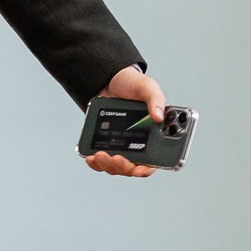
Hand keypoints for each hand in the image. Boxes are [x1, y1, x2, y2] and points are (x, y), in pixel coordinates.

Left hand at [83, 64, 166, 178]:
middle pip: (132, 167)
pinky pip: (101, 160)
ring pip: (116, 166)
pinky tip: (91, 156)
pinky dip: (96, 162)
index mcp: (153, 136)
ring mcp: (120, 146)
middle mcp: (137, 145)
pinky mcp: (106, 144)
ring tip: (100, 155)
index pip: (153, 160)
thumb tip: (159, 116)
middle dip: (124, 167)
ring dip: (108, 165)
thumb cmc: (132, 85)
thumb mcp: (147, 87)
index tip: (139, 168)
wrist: (109, 81)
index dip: (147, 168)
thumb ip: (156, 99)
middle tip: (117, 158)